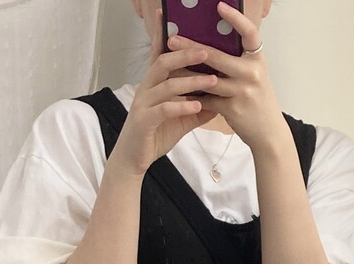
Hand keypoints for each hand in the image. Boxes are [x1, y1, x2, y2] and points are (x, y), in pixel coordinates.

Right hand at [111, 10, 219, 177]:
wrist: (134, 159)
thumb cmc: (155, 134)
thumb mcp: (181, 119)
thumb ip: (197, 107)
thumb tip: (220, 100)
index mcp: (154, 83)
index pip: (160, 54)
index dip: (163, 33)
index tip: (167, 13)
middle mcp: (146, 88)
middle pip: (164, 63)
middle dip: (186, 55)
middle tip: (207, 50)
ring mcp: (143, 104)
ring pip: (167, 85)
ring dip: (191, 81)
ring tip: (212, 80)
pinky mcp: (144, 121)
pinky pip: (164, 109)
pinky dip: (182, 106)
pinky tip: (197, 105)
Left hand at [168, 2, 288, 155]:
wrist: (268, 132)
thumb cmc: (257, 99)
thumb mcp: (254, 74)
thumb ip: (238, 59)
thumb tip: (211, 45)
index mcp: (257, 58)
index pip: (249, 32)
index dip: (235, 18)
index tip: (219, 6)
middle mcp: (251, 72)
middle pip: (217, 56)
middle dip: (191, 47)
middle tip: (172, 39)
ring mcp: (242, 91)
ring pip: (207, 80)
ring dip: (186, 73)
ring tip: (168, 67)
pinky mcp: (232, 109)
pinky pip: (207, 100)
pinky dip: (192, 96)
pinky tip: (179, 92)